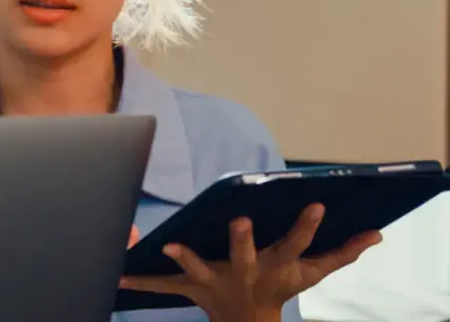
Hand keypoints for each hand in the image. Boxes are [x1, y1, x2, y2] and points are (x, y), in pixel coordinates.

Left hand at [119, 204, 382, 321]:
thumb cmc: (279, 288)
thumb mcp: (313, 275)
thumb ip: (343, 254)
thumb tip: (376, 235)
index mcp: (274, 266)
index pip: (297, 244)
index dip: (307, 227)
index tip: (317, 203)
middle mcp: (245, 273)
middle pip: (246, 254)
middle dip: (243, 240)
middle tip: (241, 220)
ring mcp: (215, 281)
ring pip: (198, 269)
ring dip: (185, 257)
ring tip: (168, 244)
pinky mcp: (189, 286)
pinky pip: (161, 286)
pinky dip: (140, 280)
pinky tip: (117, 274)